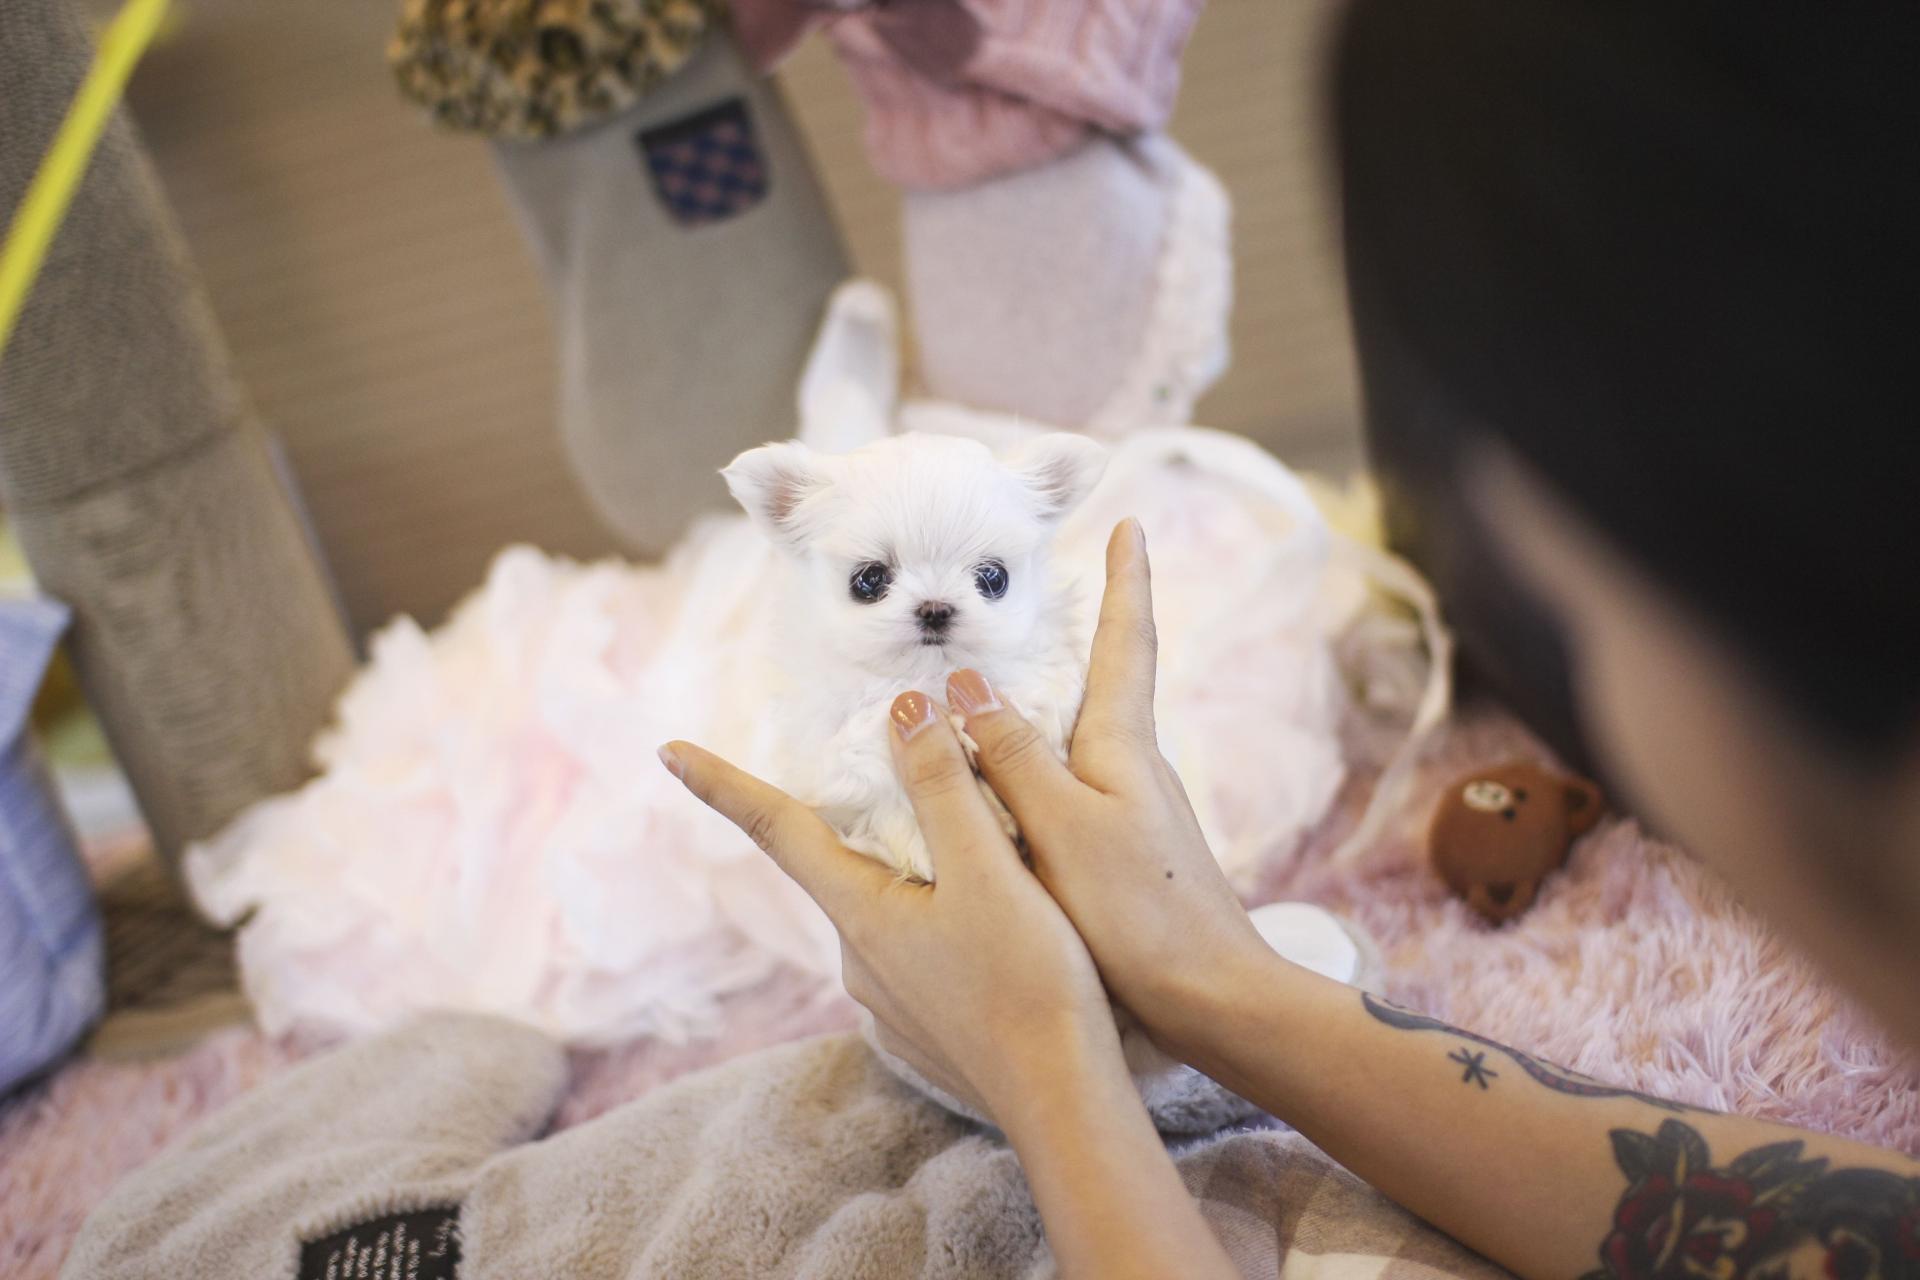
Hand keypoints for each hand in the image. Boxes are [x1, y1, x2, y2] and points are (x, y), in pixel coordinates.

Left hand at [659, 690, 1130, 1129]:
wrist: (1064, 1100)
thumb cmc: (1030, 982)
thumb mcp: (989, 869)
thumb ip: (943, 786)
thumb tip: (904, 710)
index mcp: (860, 910)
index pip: (775, 827)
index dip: (720, 783)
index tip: (667, 750)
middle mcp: (858, 957)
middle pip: (841, 861)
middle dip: (855, 818)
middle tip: (890, 775)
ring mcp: (888, 998)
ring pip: (885, 904)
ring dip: (911, 870)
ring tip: (975, 854)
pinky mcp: (925, 1022)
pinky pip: (917, 944)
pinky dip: (939, 913)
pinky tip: (993, 921)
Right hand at [943, 519, 1270, 1062]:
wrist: (1213, 1002)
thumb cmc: (1141, 915)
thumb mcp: (1062, 829)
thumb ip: (1012, 756)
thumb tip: (962, 684)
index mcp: (1124, 746)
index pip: (1129, 642)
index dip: (1127, 581)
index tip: (1129, 523)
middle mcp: (1134, 768)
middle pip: (1108, 682)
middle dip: (1089, 631)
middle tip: (1058, 586)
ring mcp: (1131, 813)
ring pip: (1081, 737)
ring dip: (1048, 701)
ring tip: (999, 679)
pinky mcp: (1119, 856)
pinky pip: (1066, 787)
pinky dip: (1032, 766)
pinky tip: (1000, 789)